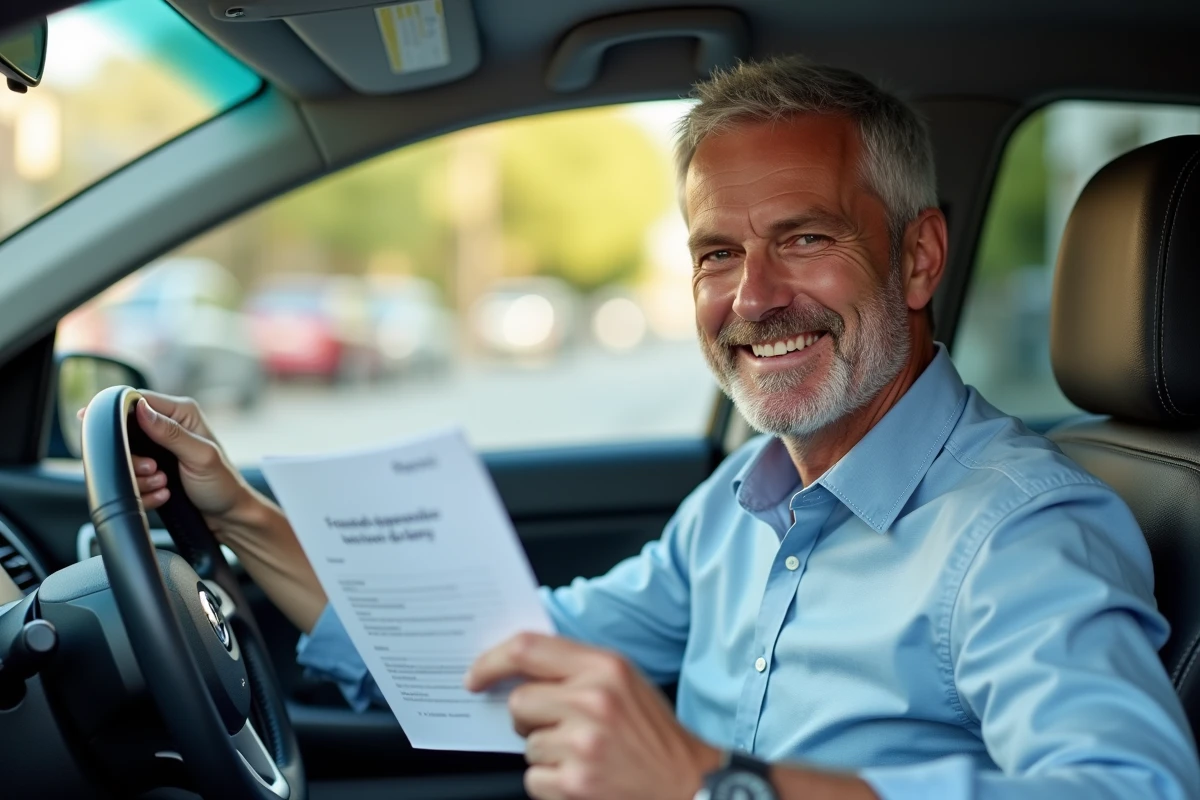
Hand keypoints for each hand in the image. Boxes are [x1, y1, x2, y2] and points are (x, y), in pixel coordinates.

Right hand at [79, 391, 250, 520]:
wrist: (227, 516)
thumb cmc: (222, 484)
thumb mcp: (200, 456)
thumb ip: (171, 432)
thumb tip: (140, 409)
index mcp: (182, 412)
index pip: (138, 399)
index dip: (123, 417)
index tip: (128, 441)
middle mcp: (167, 426)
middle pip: (124, 432)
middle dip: (133, 457)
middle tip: (154, 469)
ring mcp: (157, 449)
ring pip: (123, 458)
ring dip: (139, 477)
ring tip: (163, 483)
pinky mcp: (150, 470)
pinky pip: (130, 478)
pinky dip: (143, 490)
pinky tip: (162, 495)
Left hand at [465, 633, 719, 799]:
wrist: (687, 784)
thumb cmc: (654, 734)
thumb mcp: (625, 682)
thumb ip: (577, 669)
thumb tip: (518, 668)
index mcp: (605, 667)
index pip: (527, 649)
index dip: (491, 662)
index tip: (475, 676)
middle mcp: (593, 701)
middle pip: (519, 702)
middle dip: (528, 718)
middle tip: (558, 727)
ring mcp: (583, 744)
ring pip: (526, 745)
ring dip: (546, 753)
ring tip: (583, 755)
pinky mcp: (575, 783)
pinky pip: (533, 779)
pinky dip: (551, 783)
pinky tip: (583, 777)